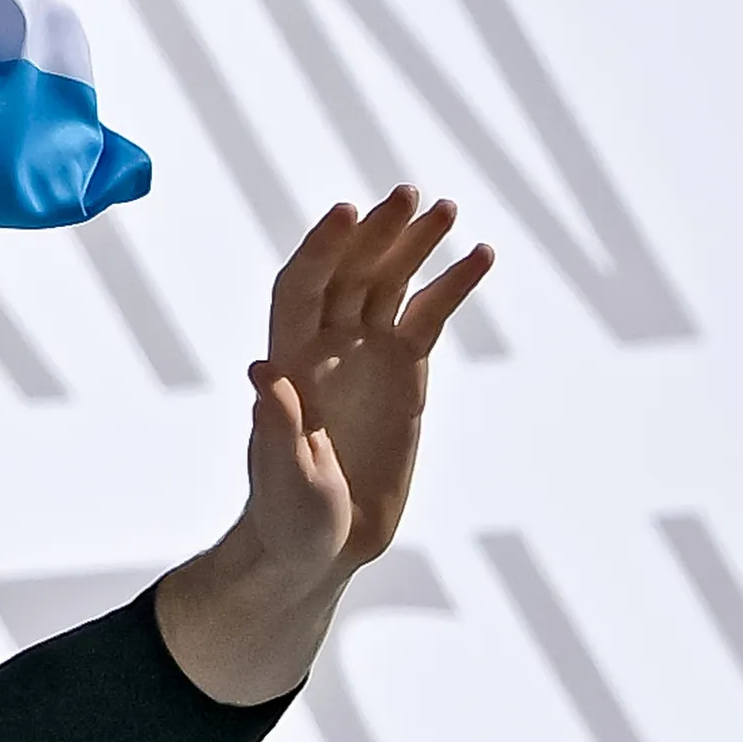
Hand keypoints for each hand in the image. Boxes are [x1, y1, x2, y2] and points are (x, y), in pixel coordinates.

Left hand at [157, 188, 493, 704]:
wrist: (322, 546)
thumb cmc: (289, 516)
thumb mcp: (282, 476)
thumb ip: (278, 426)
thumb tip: (262, 373)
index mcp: (289, 362)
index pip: (301, 288)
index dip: (321, 249)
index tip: (348, 213)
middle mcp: (324, 347)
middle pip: (348, 272)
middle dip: (375, 233)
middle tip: (409, 195)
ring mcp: (365, 355)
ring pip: (388, 283)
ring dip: (414, 244)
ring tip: (447, 209)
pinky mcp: (403, 374)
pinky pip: (428, 317)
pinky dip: (452, 286)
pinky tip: (480, 256)